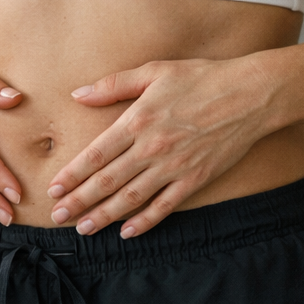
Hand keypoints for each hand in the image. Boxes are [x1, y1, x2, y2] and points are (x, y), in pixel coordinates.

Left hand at [45, 56, 276, 238]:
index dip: (72, 175)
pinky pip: (165, 206)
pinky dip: (145, 222)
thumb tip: (78, 94)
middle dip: (79, 202)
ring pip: (131, 198)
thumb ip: (113, 85)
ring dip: (104, 216)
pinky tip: (127, 232)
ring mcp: (175, 167)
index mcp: (138, 120)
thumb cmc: (201, 77)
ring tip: (83, 229)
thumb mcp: (154, 71)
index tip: (53, 190)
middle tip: (58, 217)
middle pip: (107, 181)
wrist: (250, 94)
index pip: (96, 155)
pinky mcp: (196, 179)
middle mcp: (152, 147)